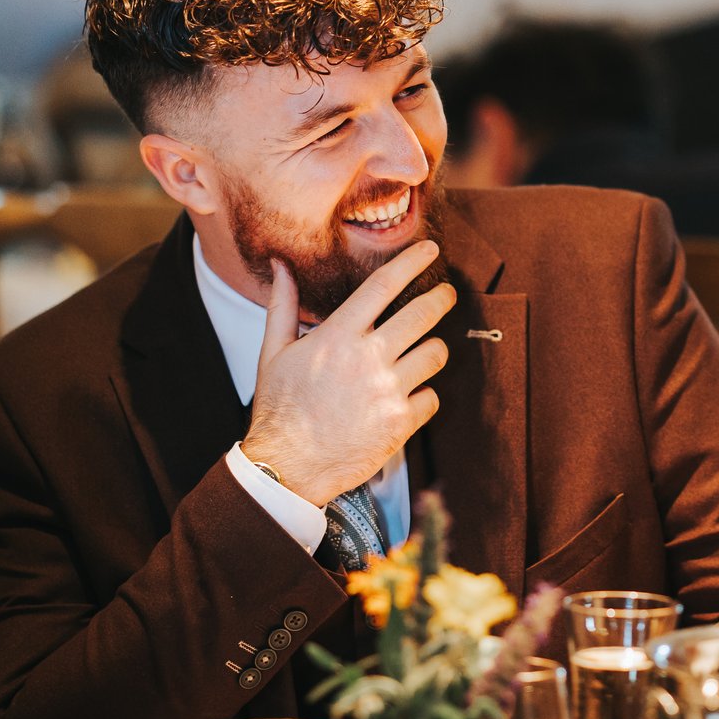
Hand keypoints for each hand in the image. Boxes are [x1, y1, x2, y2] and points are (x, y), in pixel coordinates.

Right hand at [240, 240, 453, 506]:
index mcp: (337, 336)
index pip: (384, 285)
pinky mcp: (401, 423)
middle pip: (423, 313)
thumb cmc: (279, 410)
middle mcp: (367, 359)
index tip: (430, 250)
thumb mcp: (272, 353)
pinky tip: (408, 396)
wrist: (287, 467)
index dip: (412, 261)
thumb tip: (280, 266)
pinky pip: (433, 396)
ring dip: (433, 349)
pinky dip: (425, 394)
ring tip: (423, 351)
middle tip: (446, 294)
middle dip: (442, 298)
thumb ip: (282, 306)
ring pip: (435, 353)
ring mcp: (387, 391)